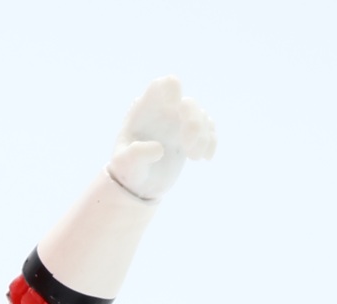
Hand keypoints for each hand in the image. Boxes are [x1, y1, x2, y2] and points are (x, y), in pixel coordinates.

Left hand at [106, 77, 215, 201]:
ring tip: (194, 157)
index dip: (173, 89)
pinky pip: (210, 129)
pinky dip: (211, 142)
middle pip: (188, 103)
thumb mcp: (125, 164)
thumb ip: (136, 154)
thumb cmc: (127, 168)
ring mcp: (179, 122)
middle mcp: (165, 111)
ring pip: (202, 116)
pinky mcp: (192, 134)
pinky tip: (205, 157)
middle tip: (188, 147)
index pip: (161, 85)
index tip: (176, 107)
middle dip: (194, 123)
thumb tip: (159, 149)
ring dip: (203, 137)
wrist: (139, 185)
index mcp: (146, 109)